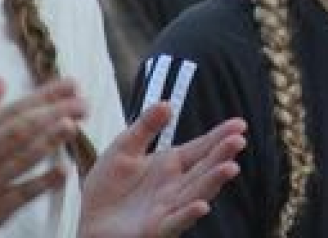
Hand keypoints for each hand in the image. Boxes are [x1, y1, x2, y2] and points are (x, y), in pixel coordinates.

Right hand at [0, 78, 86, 237]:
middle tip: (82, 102)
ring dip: (51, 140)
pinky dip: (44, 181)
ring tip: (74, 124)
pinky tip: (65, 170)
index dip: (44, 95)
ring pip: (23, 158)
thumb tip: (1, 80)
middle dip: (54, 112)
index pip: (13, 110)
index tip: (71, 84)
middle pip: (21, 129)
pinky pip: (23, 194)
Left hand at [79, 103, 245, 237]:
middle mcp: (176, 186)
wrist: (87, 220)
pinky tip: (202, 206)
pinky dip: (188, 214)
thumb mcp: (124, 147)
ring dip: (213, 182)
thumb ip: (145, 127)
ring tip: (230, 168)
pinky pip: (175, 222)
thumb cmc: (108, 186)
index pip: (201, 148)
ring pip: (196, 193)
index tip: (240, 124)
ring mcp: (169, 208)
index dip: (220, 137)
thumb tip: (166, 103)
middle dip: (222, 155)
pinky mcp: (156, 229)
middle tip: (239, 140)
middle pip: (204, 169)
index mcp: (171, 164)